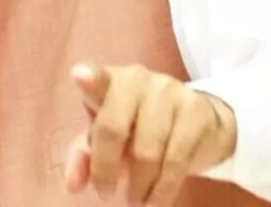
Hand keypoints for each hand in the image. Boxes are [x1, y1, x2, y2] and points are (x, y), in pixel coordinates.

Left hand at [63, 63, 236, 204]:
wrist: (198, 121)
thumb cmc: (139, 127)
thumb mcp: (107, 138)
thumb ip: (85, 156)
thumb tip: (72, 185)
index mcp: (110, 81)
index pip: (98, 79)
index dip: (90, 78)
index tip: (79, 76)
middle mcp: (138, 79)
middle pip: (114, 128)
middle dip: (106, 170)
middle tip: (106, 195)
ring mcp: (170, 91)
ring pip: (147, 152)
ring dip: (139, 186)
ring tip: (136, 201)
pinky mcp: (197, 111)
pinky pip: (176, 159)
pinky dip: (163, 189)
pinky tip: (156, 200)